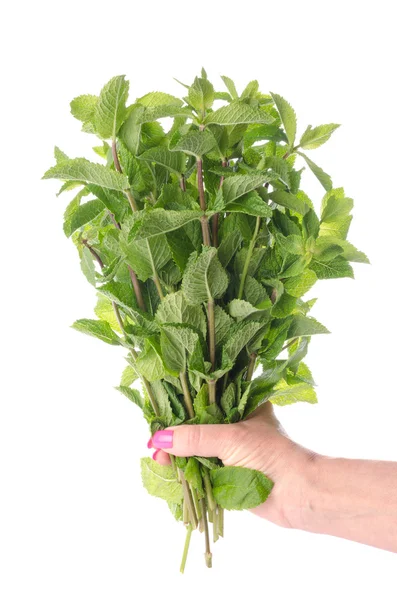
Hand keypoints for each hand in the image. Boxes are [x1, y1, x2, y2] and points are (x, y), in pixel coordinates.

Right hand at [148, 402, 315, 528]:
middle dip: (175, 437)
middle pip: (198, 428)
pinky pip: (203, 473)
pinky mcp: (231, 476)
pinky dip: (188, 475)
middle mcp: (237, 426)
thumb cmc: (271, 456)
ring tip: (158, 460)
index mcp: (242, 406)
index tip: (159, 419)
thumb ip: (195, 438)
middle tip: (153, 445)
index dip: (180, 410)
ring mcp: (233, 452)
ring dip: (179, 457)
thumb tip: (160, 439)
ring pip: (198, 452)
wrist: (300, 494)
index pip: (204, 402)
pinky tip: (172, 474)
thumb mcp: (230, 438)